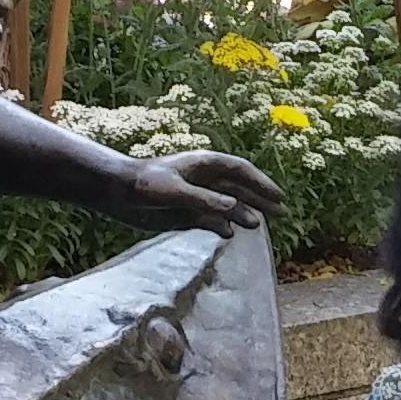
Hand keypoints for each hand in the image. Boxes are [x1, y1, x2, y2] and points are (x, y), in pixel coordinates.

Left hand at [121, 151, 282, 235]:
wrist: (117, 193)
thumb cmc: (143, 185)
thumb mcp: (173, 191)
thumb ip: (204, 200)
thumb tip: (234, 209)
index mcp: (204, 165)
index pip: (240, 171)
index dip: (261, 183)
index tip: (278, 197)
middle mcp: (204, 179)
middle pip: (240, 188)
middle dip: (261, 199)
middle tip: (283, 213)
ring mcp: (197, 196)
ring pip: (229, 205)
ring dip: (246, 214)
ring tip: (263, 226)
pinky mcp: (187, 212)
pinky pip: (212, 219)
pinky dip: (223, 225)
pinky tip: (232, 234)